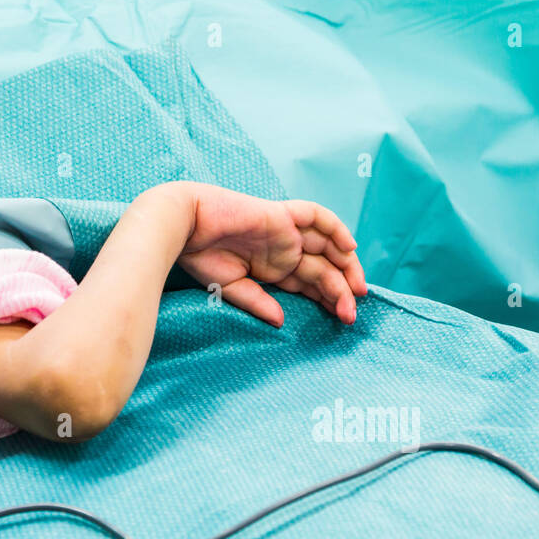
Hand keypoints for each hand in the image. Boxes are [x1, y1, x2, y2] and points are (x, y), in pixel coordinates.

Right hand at [170, 183, 367, 326]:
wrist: (181, 226)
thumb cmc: (199, 255)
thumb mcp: (231, 288)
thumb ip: (258, 303)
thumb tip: (281, 322)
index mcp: (274, 268)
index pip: (312, 285)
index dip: (330, 300)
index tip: (343, 319)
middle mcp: (284, 250)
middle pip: (325, 269)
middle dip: (341, 291)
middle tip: (351, 315)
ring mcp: (285, 232)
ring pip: (327, 246)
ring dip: (346, 266)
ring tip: (358, 290)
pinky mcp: (281, 215)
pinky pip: (315, 216)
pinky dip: (335, 228)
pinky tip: (350, 248)